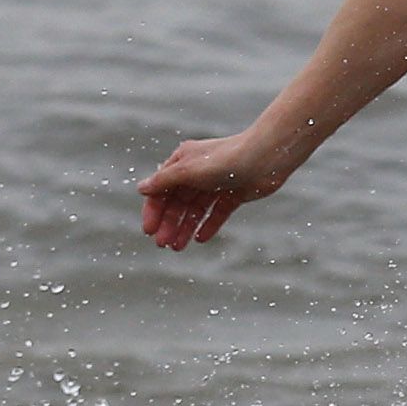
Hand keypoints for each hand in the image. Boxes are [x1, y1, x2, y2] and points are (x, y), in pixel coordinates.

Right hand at [137, 135, 285, 250]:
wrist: (265, 158)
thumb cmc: (225, 160)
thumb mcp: (188, 171)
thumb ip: (164, 181)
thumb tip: (141, 188)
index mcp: (183, 161)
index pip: (161, 189)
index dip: (153, 210)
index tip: (149, 231)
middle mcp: (198, 171)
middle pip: (177, 202)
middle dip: (169, 223)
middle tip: (163, 245)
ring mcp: (216, 183)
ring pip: (196, 210)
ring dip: (185, 228)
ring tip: (178, 247)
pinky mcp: (234, 194)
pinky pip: (217, 213)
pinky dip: (208, 225)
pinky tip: (200, 239)